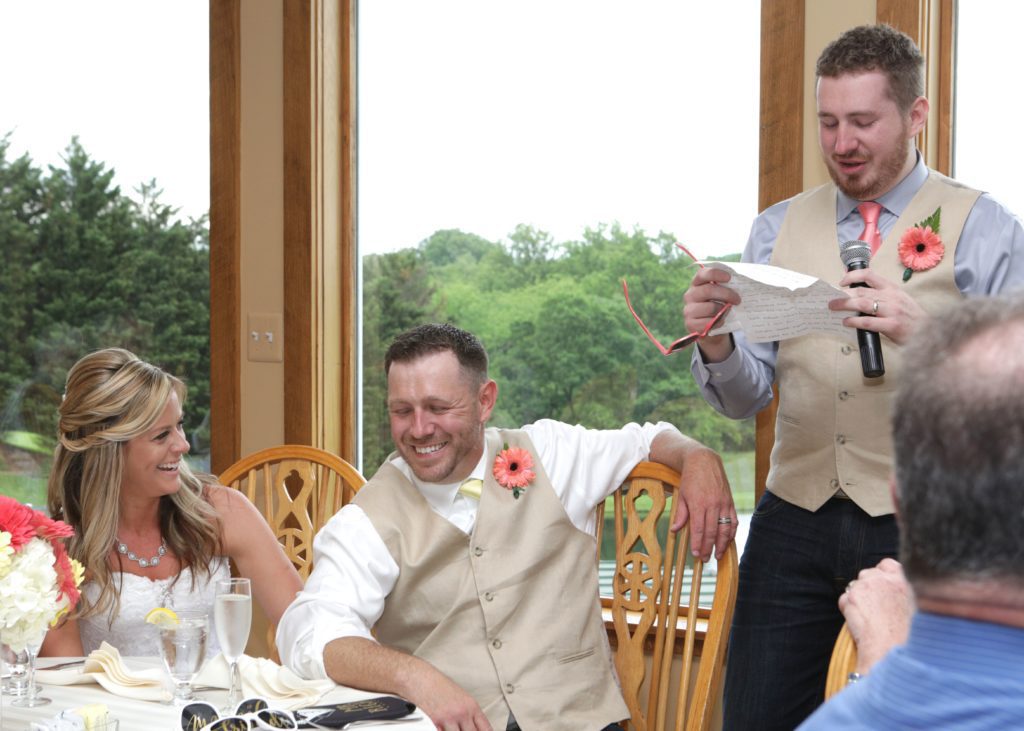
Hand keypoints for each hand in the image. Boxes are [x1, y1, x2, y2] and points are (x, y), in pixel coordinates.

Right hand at [406, 668, 492, 730]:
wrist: (418, 677)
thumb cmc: (436, 684)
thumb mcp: (459, 695)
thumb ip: (468, 713)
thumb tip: (472, 726)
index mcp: (471, 706)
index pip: (486, 728)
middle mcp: (462, 713)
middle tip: (463, 730)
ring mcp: (448, 719)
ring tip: (451, 728)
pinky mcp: (434, 723)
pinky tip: (442, 729)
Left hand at [669, 446, 735, 561]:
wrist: (703, 460)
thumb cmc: (690, 478)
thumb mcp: (682, 496)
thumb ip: (680, 514)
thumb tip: (674, 530)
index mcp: (699, 504)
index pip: (699, 529)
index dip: (698, 544)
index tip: (696, 555)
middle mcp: (713, 504)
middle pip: (712, 532)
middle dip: (709, 548)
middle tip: (705, 559)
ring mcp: (724, 503)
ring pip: (725, 529)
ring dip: (722, 544)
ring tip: (717, 555)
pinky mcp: (730, 501)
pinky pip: (733, 520)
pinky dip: (731, 533)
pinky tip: (727, 541)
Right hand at [683, 267, 740, 361]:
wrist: (712, 328)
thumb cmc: (719, 306)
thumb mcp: (721, 294)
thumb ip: (726, 286)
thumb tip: (741, 282)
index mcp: (697, 284)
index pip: (702, 274)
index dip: (715, 274)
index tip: (729, 277)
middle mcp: (690, 295)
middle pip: (708, 290)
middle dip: (726, 294)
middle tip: (738, 299)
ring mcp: (688, 310)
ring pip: (710, 307)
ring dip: (723, 310)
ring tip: (728, 311)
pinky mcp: (690, 324)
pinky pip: (709, 322)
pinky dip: (719, 322)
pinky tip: (722, 321)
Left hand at [829, 269, 927, 344]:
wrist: (928, 332)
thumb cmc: (911, 317)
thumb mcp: (899, 299)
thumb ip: (881, 296)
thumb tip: (857, 295)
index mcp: (892, 289)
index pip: (869, 275)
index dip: (852, 276)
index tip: (841, 282)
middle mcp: (891, 297)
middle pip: (861, 291)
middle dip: (843, 294)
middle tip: (831, 298)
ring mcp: (892, 311)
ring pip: (862, 303)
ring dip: (844, 304)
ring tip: (833, 307)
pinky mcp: (892, 326)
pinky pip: (868, 322)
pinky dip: (854, 321)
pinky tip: (846, 322)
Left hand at [839, 558, 913, 673]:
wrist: (895, 653)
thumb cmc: (911, 638)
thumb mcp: (920, 609)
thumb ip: (907, 594)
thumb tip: (896, 594)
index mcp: (905, 579)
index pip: (888, 565)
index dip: (883, 576)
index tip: (883, 589)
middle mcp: (885, 578)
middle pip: (869, 574)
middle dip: (869, 587)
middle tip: (875, 608)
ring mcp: (867, 586)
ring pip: (855, 586)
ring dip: (858, 598)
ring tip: (870, 619)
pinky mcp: (851, 597)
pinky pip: (844, 600)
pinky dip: (848, 610)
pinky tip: (860, 625)